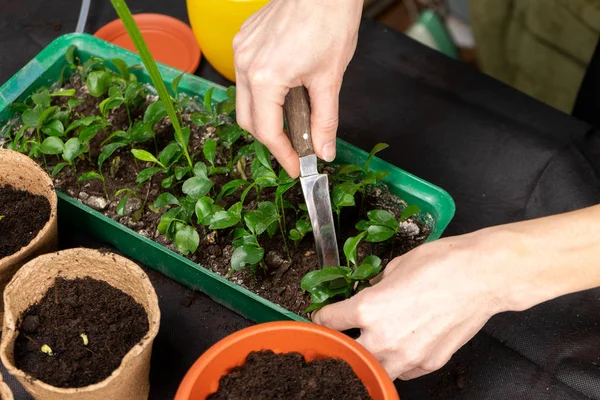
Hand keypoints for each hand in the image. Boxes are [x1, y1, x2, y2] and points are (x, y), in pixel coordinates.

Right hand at [233, 0, 362, 177]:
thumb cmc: (330, 22)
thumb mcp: (330, 79)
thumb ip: (325, 121)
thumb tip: (324, 150)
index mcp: (265, 77)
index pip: (267, 131)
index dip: (283, 155)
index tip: (296, 167)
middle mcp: (245, 64)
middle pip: (248, 119)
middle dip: (270, 139)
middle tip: (294, 150)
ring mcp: (241, 49)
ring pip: (244, 98)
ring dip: (265, 115)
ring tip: (292, 121)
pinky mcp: (244, 39)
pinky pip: (246, 76)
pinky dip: (262, 92)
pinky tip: (284, 91)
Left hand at [312, 230, 507, 379]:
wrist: (482, 276)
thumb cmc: (441, 264)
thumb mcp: (395, 267)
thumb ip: (375, 287)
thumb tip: (369, 293)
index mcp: (368, 309)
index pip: (329, 321)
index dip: (321, 317)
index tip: (322, 317)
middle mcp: (383, 338)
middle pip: (346, 353)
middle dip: (340, 344)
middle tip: (341, 335)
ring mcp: (407, 356)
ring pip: (373, 371)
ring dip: (367, 360)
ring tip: (370, 347)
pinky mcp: (428, 364)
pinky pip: (403, 372)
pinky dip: (396, 364)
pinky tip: (400, 349)